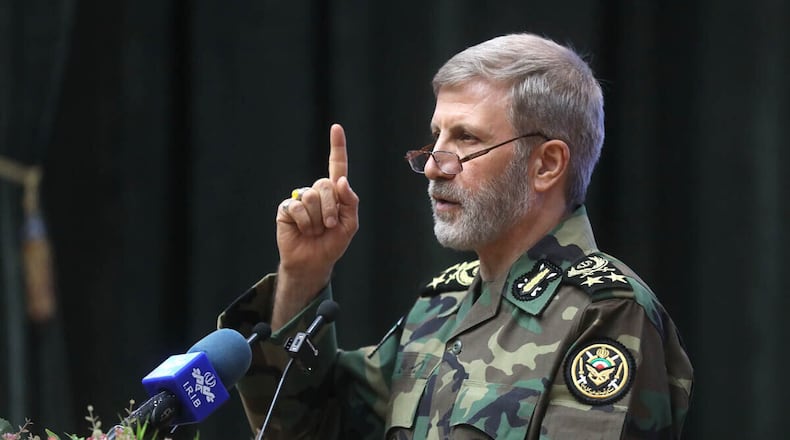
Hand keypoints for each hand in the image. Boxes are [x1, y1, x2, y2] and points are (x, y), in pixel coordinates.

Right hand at [272, 124, 358, 327]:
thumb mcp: (350, 224)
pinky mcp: (286, 208)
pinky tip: (303, 230)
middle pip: (325, 185)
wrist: (313, 262)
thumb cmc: (332, 243)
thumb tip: (341, 181)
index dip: (337, 147)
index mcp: (334, 193)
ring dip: (317, 219)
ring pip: (312, 197)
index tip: (336, 128)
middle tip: (330, 225)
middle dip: (331, 208)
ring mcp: (300, 199)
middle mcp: (317, 192)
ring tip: (315, 230)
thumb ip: (351, 202)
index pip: (337, 166)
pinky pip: (297, 207)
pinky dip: (304, 222)